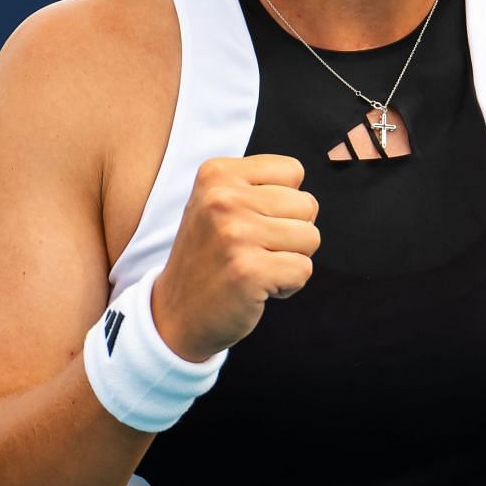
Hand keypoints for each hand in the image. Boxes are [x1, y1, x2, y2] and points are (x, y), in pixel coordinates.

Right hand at [151, 154, 320, 361]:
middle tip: (254, 250)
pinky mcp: (250, 271)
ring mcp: (235, 234)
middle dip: (291, 233)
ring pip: (311, 237)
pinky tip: (258, 287)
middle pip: (306, 204)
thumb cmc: (209, 257)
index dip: (284, 203)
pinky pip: (304, 269)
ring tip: (256, 266)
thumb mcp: (217, 203)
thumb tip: (308, 195)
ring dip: (291, 259)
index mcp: (216, 174)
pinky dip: (289, 285)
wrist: (175, 314)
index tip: (253, 223)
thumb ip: (258, 186)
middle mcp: (223, 198)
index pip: (293, 171)